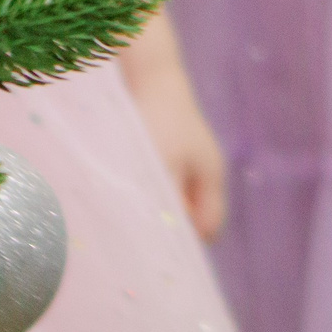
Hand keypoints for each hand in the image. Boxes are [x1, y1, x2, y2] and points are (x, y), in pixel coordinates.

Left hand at [125, 54, 227, 240]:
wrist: (147, 73)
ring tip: (123, 219)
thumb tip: (161, 241)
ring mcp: (184, 159)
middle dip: (166, 229)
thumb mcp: (162, 168)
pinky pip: (156, 184)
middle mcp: (202, 172)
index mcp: (212, 177)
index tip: (157, 258)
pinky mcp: (164, 149)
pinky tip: (120, 194)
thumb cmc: (160, 122)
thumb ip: (164, 206)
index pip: (208, 229)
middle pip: (189, 216)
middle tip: (136, 242)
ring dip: (150, 210)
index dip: (186, 246)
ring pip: (170, 201)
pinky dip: (141, 193)